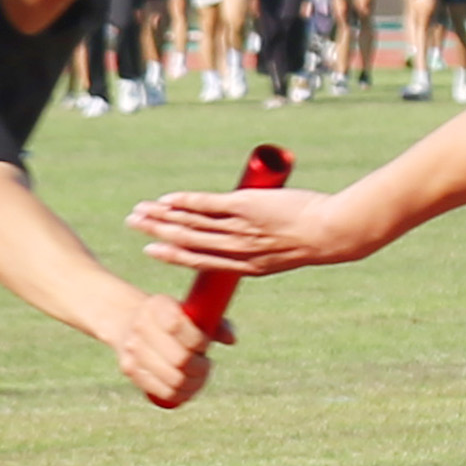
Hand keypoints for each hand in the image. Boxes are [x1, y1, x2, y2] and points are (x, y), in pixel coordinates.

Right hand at [100, 291, 214, 410]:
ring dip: (193, 383)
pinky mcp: (130, 368)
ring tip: (199, 377)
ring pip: (172, 378)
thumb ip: (216, 323)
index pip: (178, 326)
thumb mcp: (193, 314)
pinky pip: (161, 391)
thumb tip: (231, 339)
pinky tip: (188, 388)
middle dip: (200, 367)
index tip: (204, 343)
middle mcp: (141, 325)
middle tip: (206, 365)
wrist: (131, 321)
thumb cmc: (174, 318)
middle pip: (179, 358)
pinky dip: (180, 394)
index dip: (197, 340)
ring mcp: (133, 348)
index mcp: (157, 305)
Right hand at [135, 182, 369, 276]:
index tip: (151, 250)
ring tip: (141, 210)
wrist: (333, 232)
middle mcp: (237, 251)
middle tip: (132, 223)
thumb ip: (264, 243)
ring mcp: (240, 229)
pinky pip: (209, 205)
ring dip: (164, 216)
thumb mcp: (284, 250)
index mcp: (245, 267)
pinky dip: (186, 201)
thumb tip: (255, 230)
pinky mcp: (247, 207)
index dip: (172, 255)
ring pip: (193, 224)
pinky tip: (169, 198)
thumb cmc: (314, 238)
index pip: (200, 260)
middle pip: (187, 241)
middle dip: (157, 232)